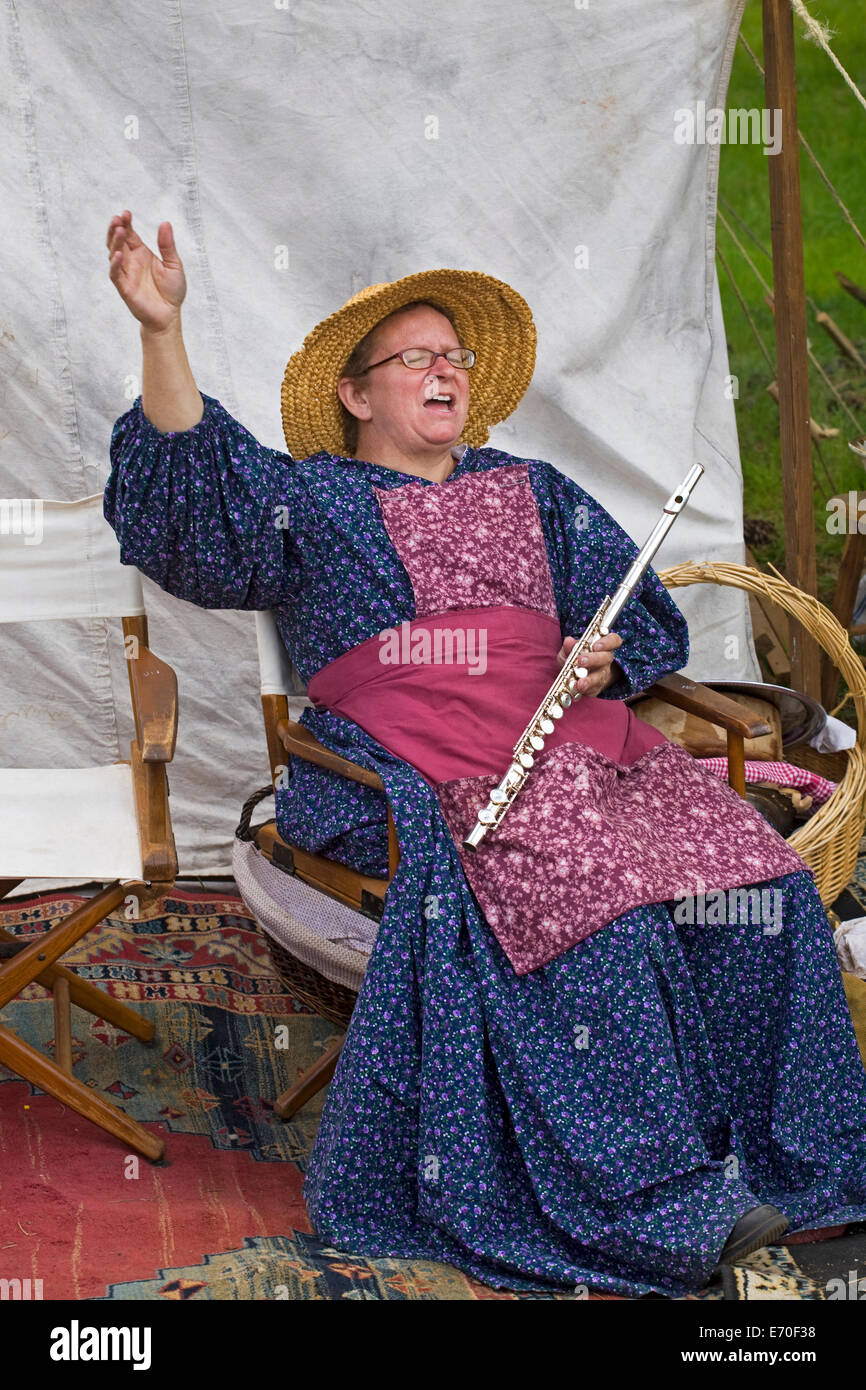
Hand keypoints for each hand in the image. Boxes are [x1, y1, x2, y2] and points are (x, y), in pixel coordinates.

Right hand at [107, 211, 186, 333]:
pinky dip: (115, 264)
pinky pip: (115, 274)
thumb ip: (167, 246)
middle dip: (116, 228)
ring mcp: (126, 273)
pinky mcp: (124, 287)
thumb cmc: (172, 291)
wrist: (170, 315)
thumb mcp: (174, 264)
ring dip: (114, 242)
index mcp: (141, 253)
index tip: (126, 213)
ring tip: (118, 230)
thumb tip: (165, 223)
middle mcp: (131, 261)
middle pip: (117, 241)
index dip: (126, 223)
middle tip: (118, 218)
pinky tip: (117, 254)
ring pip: (113, 254)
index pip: (129, 234)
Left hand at [555, 631, 623, 695]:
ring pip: (601, 676)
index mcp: (603, 645)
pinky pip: (594, 689)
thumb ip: (569, 646)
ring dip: (590, 679)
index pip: (613, 640)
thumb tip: (569, 641)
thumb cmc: (575, 657)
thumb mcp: (569, 650)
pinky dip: (586, 689)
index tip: (596, 646)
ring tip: (580, 682)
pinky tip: (578, 689)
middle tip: (581, 660)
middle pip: (607, 658)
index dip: (607, 642)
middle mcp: (605, 659)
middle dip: (594, 659)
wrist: (576, 675)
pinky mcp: (597, 687)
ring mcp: (603, 674)